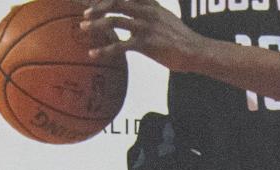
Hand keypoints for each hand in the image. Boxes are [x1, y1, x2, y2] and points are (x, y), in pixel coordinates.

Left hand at [82, 0, 206, 71]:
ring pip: (114, 20)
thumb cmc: (180, 37)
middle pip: (115, 2)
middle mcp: (146, 11)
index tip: (93, 2)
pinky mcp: (146, 44)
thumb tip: (136, 12)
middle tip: (85, 15)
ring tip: (83, 29)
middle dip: (97, 7)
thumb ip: (149, 11)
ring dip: (96, 24)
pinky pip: (120, 45)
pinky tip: (93, 54)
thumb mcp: (165, 17)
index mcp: (150, 4)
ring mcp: (146, 27)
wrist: (195, 51)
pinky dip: (104, 49)